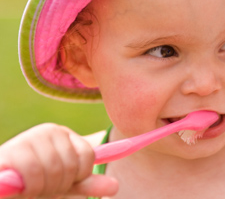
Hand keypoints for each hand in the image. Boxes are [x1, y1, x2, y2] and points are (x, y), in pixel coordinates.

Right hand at [0, 123, 117, 197]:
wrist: (5, 189)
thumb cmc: (36, 186)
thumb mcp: (65, 186)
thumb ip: (88, 185)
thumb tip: (116, 186)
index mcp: (65, 135)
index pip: (88, 155)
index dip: (79, 176)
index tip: (64, 181)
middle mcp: (49, 131)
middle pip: (71, 164)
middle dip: (59, 185)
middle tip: (44, 187)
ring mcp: (30, 137)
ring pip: (54, 169)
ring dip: (44, 188)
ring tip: (32, 188)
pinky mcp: (12, 150)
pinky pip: (33, 172)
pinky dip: (31, 187)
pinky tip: (22, 188)